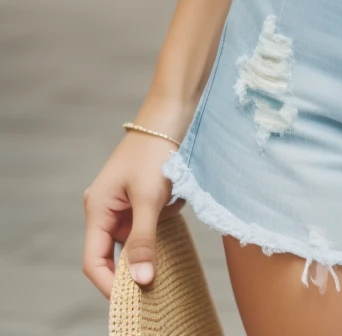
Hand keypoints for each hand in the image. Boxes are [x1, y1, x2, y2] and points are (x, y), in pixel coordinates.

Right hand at [81, 106, 192, 296]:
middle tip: (161, 268)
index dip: (110, 285)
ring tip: (170, 206)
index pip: (94, 261)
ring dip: (156, 231)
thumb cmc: (156, 151)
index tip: (134, 300)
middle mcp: (105, 209)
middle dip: (139, 257)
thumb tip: (140, 281)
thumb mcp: (150, 199)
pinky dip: (164, 216)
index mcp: (97, 209)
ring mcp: (123, 203)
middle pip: (115, 252)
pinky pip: (151, 221)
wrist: (172, 114)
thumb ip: (144, 241)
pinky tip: (175, 196)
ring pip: (138, 237)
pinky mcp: (141, 197)